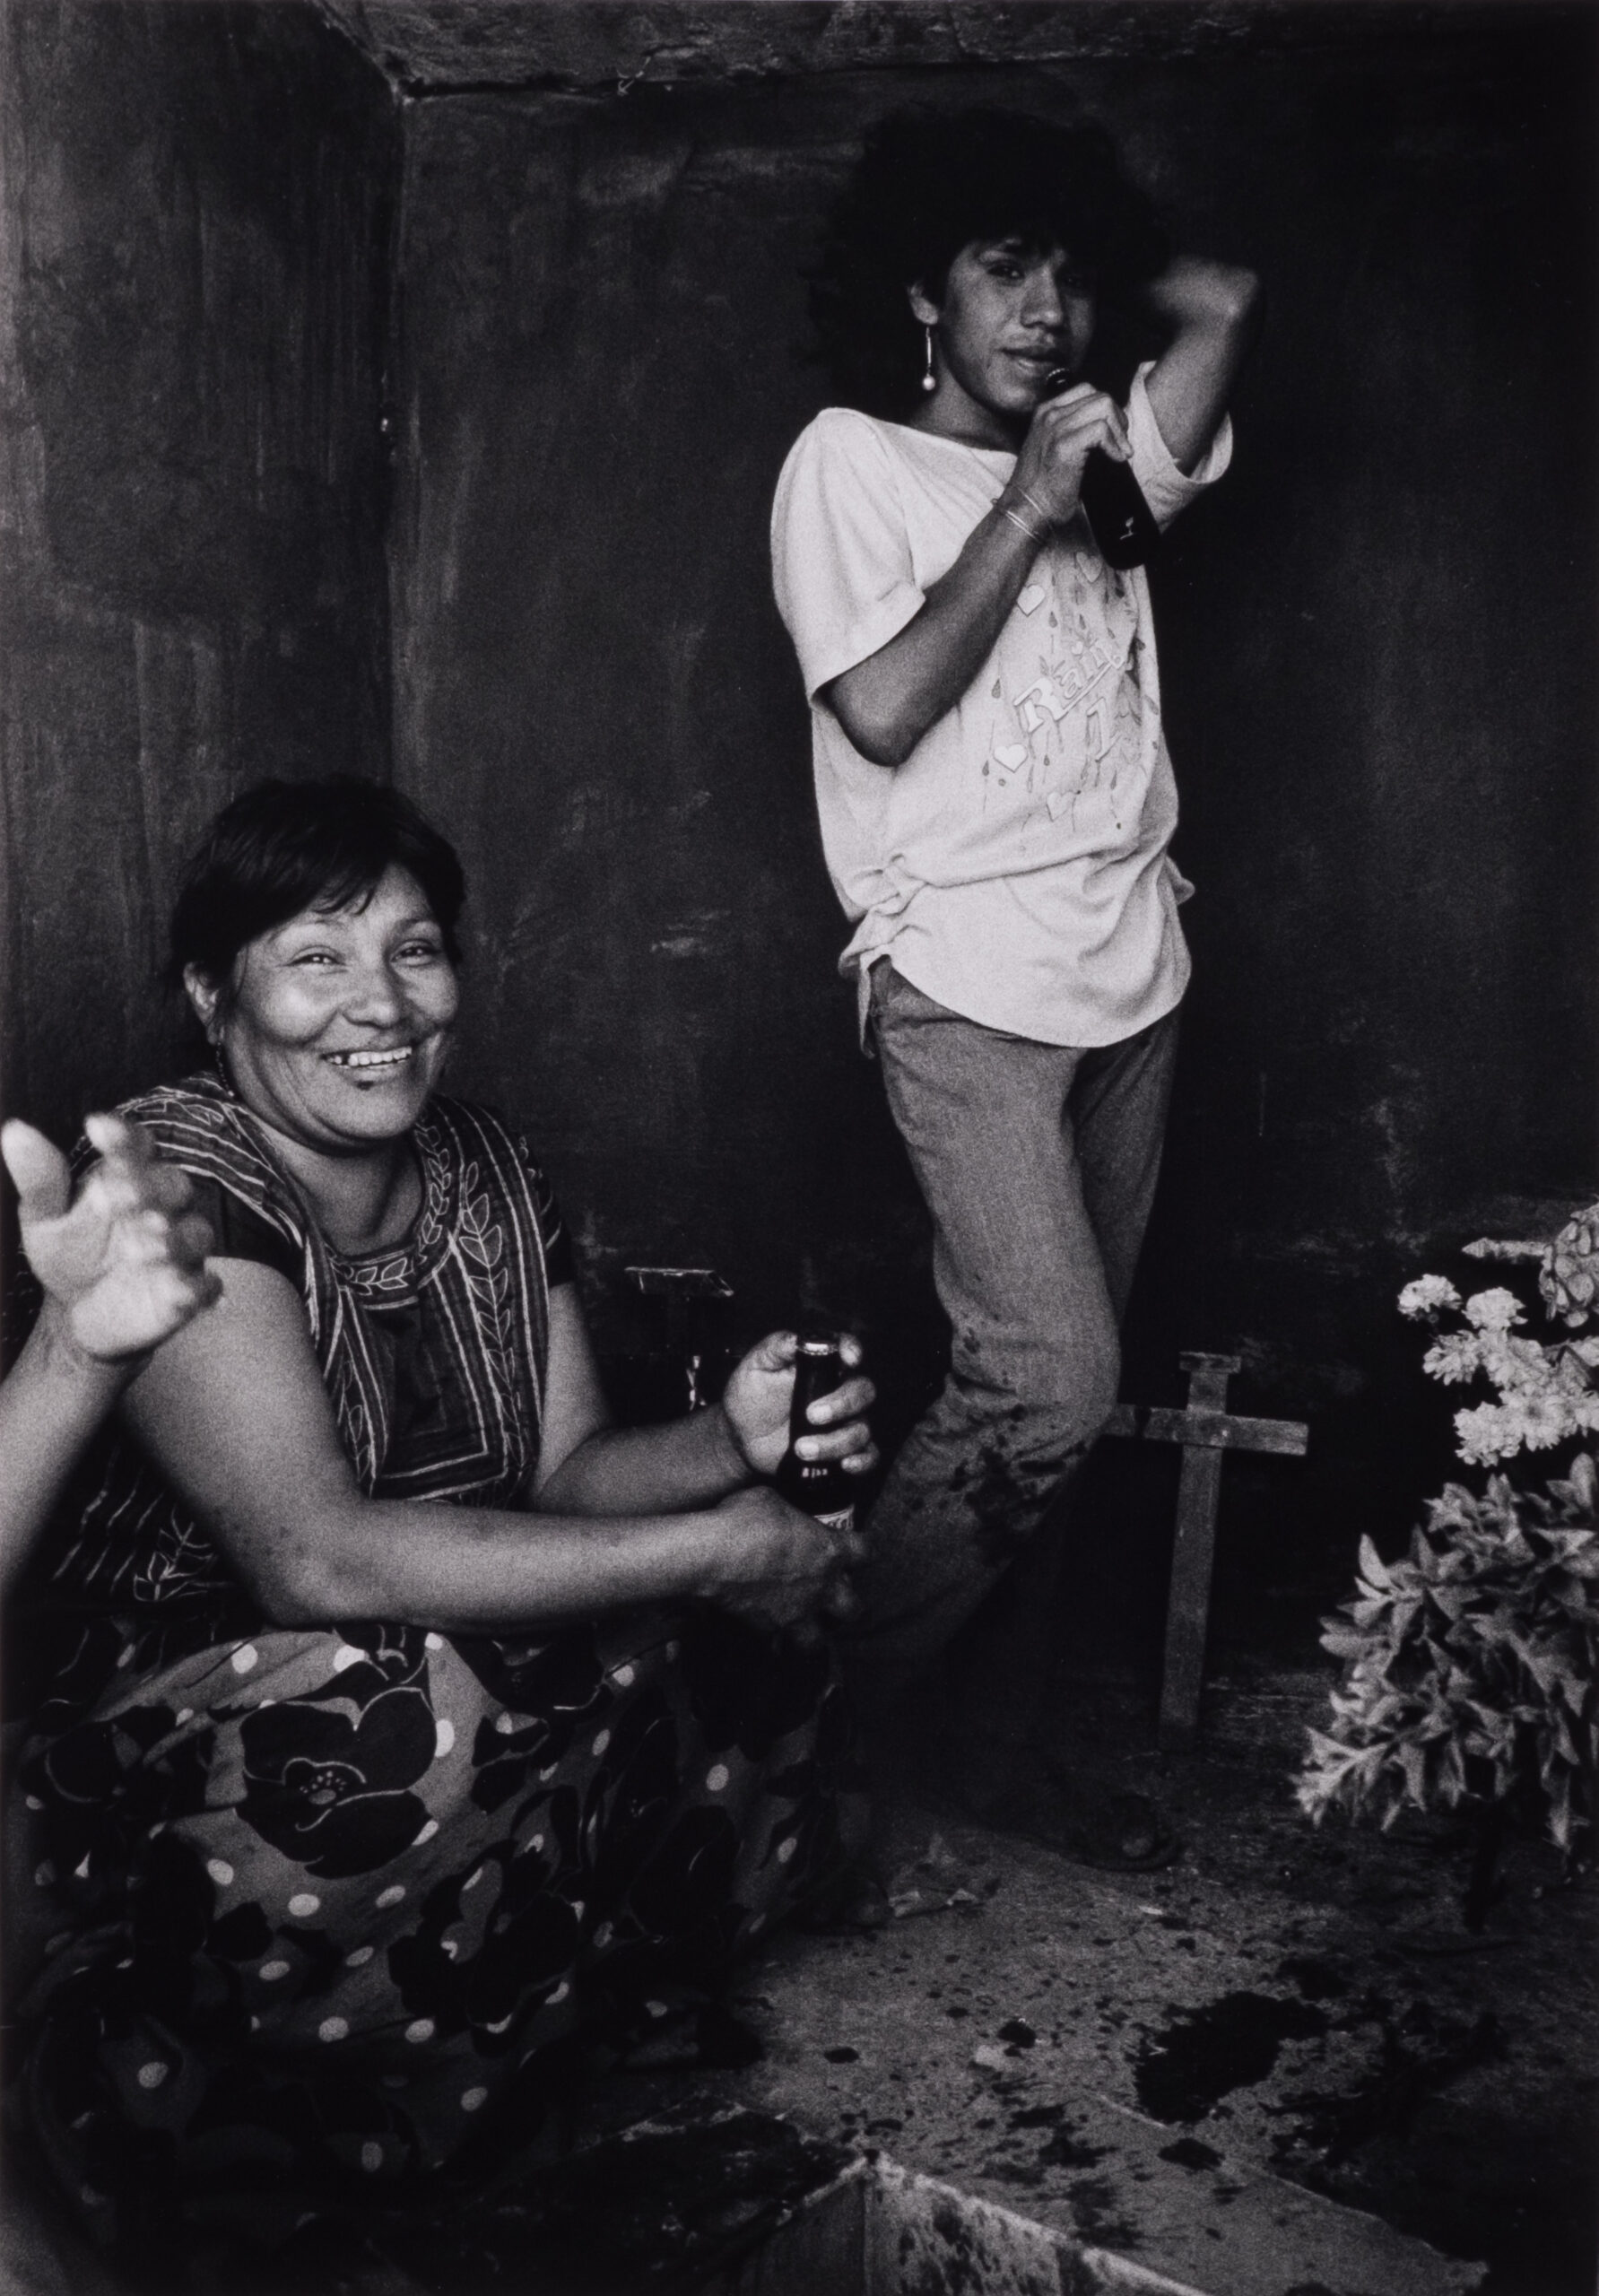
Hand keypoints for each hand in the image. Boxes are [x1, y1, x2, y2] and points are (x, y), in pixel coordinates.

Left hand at [3, 1114, 219, 1361]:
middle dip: (150, 1189)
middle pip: (174, 1186)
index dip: (122, 1137)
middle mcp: (161, 1209)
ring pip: (196, 1233)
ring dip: (174, 1239)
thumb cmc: (70, 1256)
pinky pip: (206, 1286)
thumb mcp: (45, 1221)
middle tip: (115, 1197)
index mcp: (129, 1181)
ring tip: (139, 1249)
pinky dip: (197, 1288)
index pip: (136, 1148)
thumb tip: (15, 1132)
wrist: (79, 1316)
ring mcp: (179, 1250)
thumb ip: (40, 1181)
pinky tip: (177, 1293)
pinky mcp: (189, 1291)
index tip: (95, 1126)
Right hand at [705, 1483, 865, 1641]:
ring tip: (803, 1623)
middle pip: (854, 1609)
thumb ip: (788, 1513)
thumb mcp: (772, 1500)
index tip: (854, 1548)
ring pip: (817, 1641)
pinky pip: (776, 1639)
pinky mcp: (769, 1627)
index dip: (862, 1550)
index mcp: (829, 1550)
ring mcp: (796, 1612)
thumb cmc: (746, 1520)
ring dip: (812, 1632)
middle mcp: (821, 1587)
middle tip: (834, 1595)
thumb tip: (783, 1513)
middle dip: (847, 1604)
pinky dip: (772, 1633)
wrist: (714, 1554)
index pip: (866, 1552)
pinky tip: (764, 1622)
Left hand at [718, 1329, 877, 1480]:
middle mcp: (839, 1391)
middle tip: (811, 1415)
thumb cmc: (750, 1396)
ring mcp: (844, 1422)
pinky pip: (868, 1455)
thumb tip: (799, 1338)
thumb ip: (777, 1347)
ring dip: (835, 1442)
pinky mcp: (842, 1450)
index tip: (850, 1359)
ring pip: (862, 1428)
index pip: (847, 1349)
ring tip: (800, 1449)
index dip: (853, 1350)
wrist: (741, 1437)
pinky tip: (844, 1465)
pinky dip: (862, 1461)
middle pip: (863, 1391)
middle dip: (843, 1404)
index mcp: (822, 1365)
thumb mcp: (756, 1366)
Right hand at [1005, 380, 1131, 530]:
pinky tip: (1116, 460)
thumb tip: (1109, 427)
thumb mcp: (1053, 448)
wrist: (1026, 509)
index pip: (1087, 391)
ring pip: (1104, 407)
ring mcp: (1055, 427)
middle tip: (1121, 443)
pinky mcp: (1064, 445)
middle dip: (1119, 419)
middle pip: (1100, 396)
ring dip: (1120, 431)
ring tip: (1121, 452)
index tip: (1114, 433)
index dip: (1108, 410)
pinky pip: (1101, 430)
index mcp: (1046, 412)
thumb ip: (1073, 430)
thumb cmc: (1043, 487)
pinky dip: (1114, 445)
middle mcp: (1049, 414)